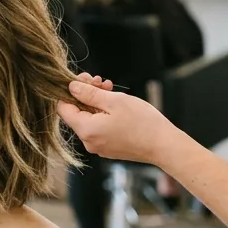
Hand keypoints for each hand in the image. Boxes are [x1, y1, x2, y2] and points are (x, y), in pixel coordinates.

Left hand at [58, 78, 174, 163]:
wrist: (164, 145)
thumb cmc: (142, 122)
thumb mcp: (114, 101)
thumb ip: (88, 94)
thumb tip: (70, 87)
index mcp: (86, 130)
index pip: (63, 108)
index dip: (70, 91)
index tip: (84, 80)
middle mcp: (88, 142)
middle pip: (77, 113)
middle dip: (86, 94)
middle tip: (100, 81)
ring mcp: (99, 146)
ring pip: (89, 119)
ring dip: (96, 102)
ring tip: (110, 89)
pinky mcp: (108, 148)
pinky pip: (99, 128)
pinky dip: (103, 114)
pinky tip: (115, 103)